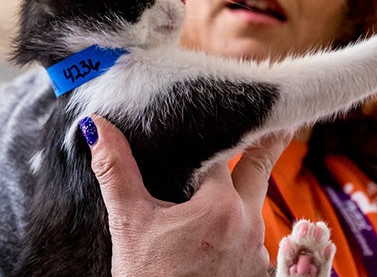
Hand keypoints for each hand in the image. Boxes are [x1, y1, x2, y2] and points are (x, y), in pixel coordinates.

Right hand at [85, 115, 290, 276]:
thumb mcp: (129, 223)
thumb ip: (116, 170)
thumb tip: (97, 128)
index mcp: (221, 206)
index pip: (222, 153)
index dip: (213, 137)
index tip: (214, 116)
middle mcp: (248, 224)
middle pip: (258, 168)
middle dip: (266, 143)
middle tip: (279, 120)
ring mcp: (257, 249)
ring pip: (254, 204)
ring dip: (245, 189)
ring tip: (238, 169)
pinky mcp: (256, 270)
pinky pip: (253, 233)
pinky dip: (240, 221)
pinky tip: (222, 224)